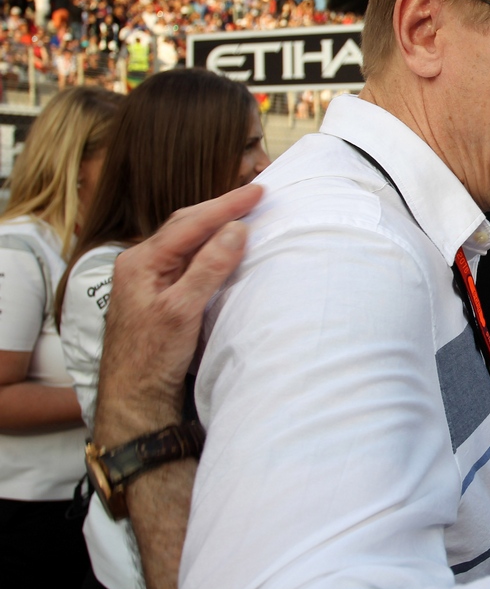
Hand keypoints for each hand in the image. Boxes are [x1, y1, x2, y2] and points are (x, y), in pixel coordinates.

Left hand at [94, 184, 263, 446]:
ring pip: (186, 242)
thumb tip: (236, 229)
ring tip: (244, 214)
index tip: (257, 192)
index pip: (189, 223)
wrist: (134, 397)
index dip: (225, 206)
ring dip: (215, 227)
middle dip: (220, 209)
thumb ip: (208, 267)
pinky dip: (210, 249)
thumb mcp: (183, 310)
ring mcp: (148, 279)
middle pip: (185, 226)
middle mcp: (140, 264)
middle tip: (254, 196)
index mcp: (140, 262)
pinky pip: (187, 259)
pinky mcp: (159, 294)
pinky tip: (225, 248)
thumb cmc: (152, 357)